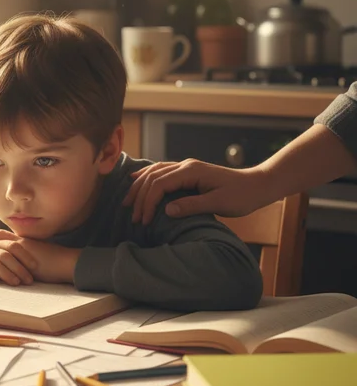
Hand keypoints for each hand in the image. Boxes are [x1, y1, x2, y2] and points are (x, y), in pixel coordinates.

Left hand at [0, 229, 77, 283]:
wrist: (67, 263)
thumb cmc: (56, 265)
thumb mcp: (40, 262)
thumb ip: (28, 263)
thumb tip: (21, 270)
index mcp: (25, 243)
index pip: (6, 237)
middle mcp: (22, 242)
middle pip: (1, 236)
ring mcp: (23, 246)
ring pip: (2, 241)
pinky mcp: (24, 252)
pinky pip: (6, 249)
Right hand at [123, 159, 271, 223]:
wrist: (258, 185)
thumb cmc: (242, 196)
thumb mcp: (219, 203)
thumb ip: (192, 205)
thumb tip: (167, 211)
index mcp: (191, 171)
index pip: (160, 184)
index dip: (148, 202)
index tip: (144, 220)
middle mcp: (186, 165)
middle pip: (153, 177)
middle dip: (139, 196)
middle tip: (132, 216)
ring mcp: (186, 167)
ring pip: (154, 172)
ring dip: (140, 187)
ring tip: (128, 202)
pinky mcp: (189, 172)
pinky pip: (161, 172)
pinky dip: (147, 178)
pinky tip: (138, 181)